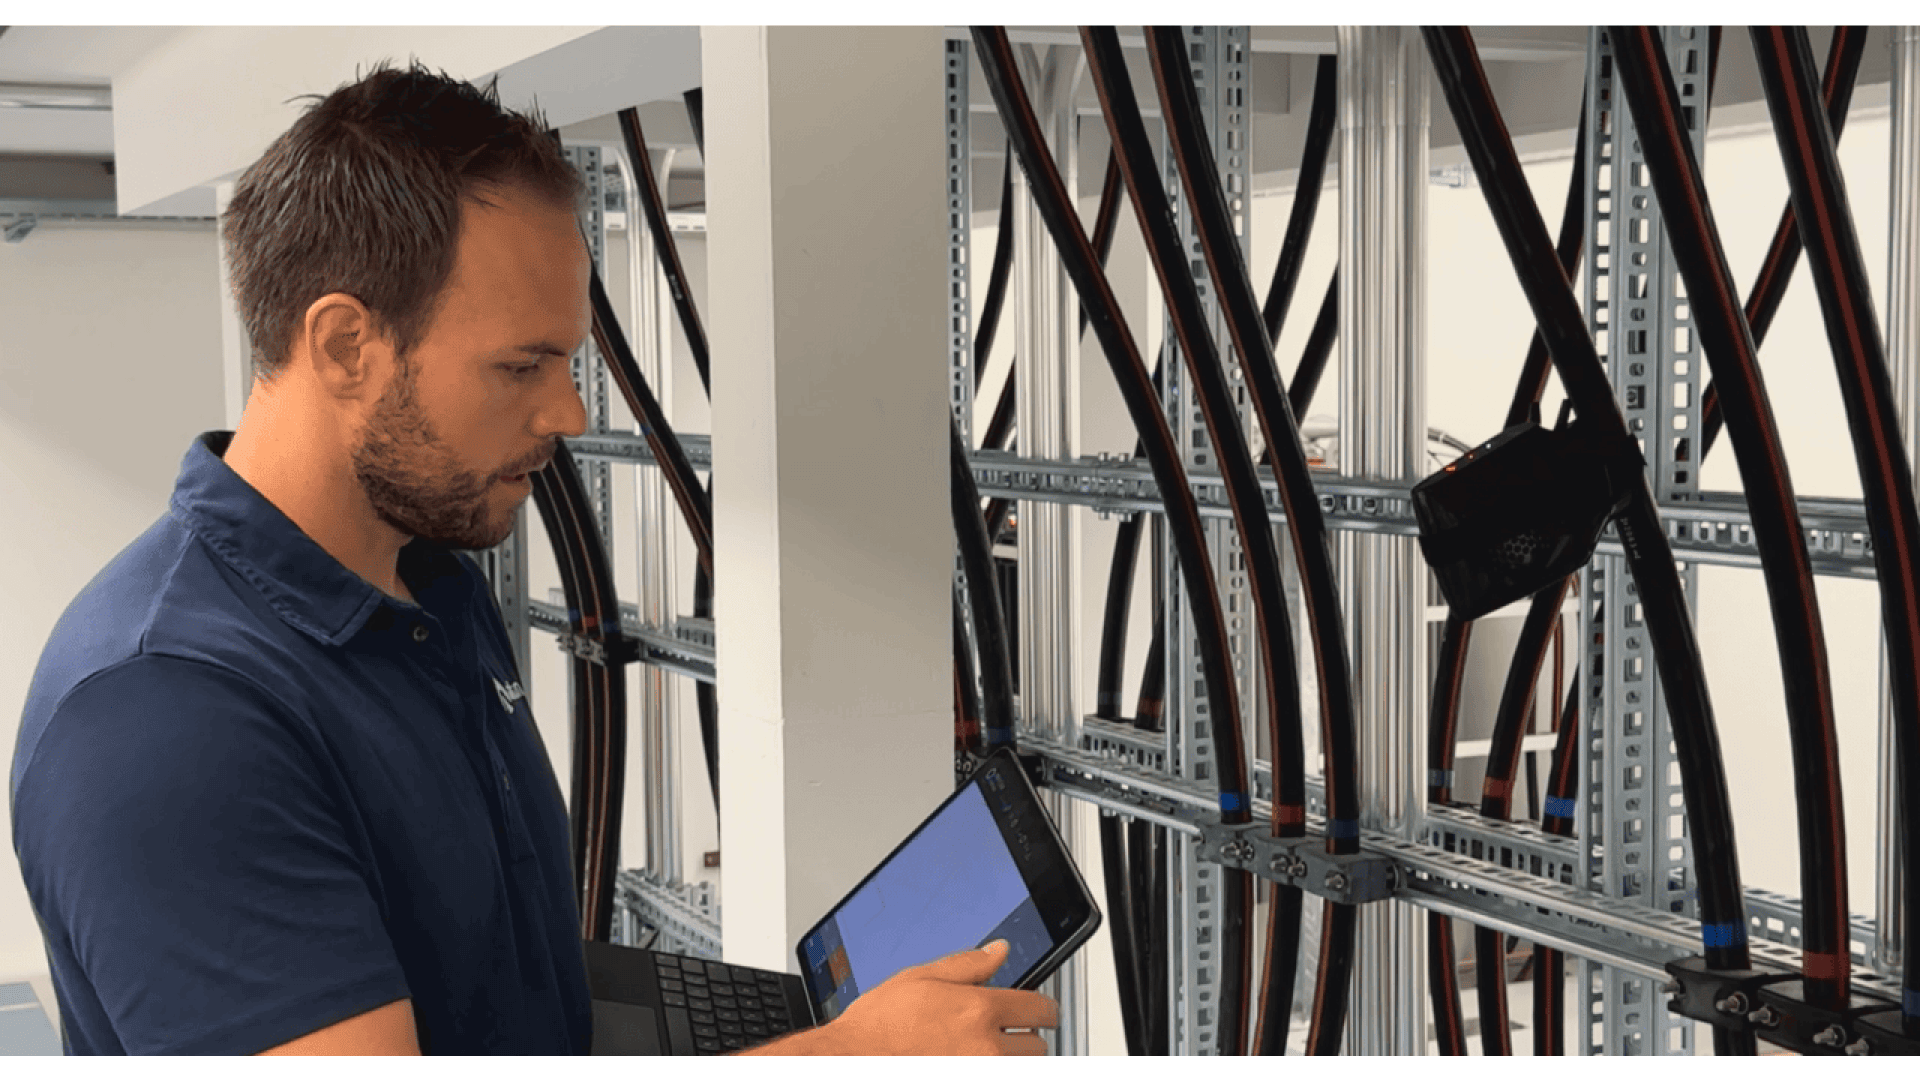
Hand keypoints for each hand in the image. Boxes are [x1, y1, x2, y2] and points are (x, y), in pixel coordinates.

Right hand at [823, 940, 1058, 1055]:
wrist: (851, 1061)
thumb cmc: (878, 1025)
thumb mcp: (921, 978)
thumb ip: (968, 965)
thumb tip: (1000, 950)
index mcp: (978, 1010)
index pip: (1040, 1009)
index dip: (1043, 1008)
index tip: (1040, 1011)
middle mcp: (985, 1049)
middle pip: (1037, 1047)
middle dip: (1024, 1037)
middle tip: (1002, 1032)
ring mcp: (978, 1075)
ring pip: (1021, 1070)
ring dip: (1011, 1060)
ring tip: (984, 1051)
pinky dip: (992, 1071)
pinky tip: (968, 1062)